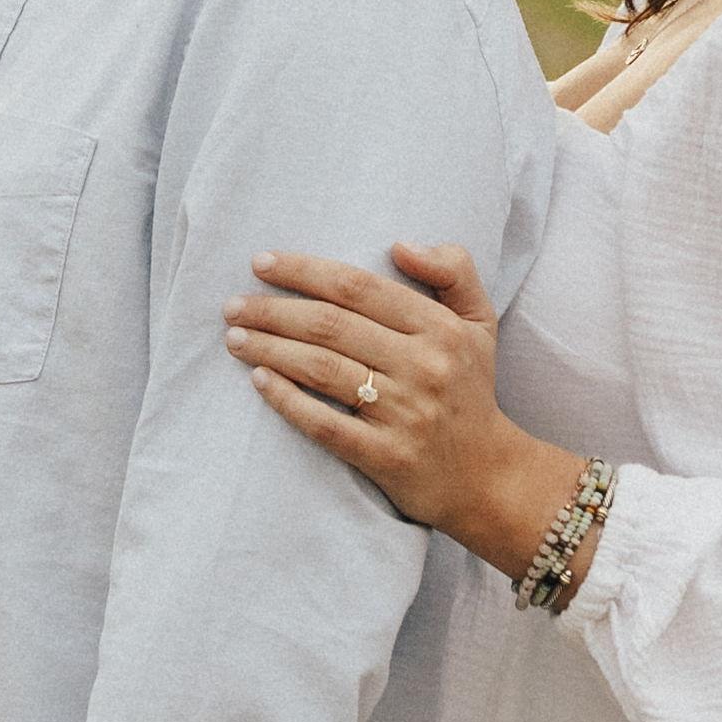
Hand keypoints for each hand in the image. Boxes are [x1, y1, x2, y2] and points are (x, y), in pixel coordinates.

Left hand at [227, 245, 580, 576]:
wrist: (489, 476)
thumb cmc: (470, 389)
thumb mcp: (479, 322)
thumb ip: (453, 270)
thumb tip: (400, 245)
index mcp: (440, 328)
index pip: (359, 287)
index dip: (304, 271)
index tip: (261, 263)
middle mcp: (424, 366)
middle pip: (331, 326)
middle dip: (273, 311)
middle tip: (232, 305)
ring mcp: (405, 414)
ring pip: (322, 369)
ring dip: (269, 349)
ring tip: (233, 338)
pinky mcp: (388, 457)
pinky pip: (325, 425)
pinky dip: (286, 400)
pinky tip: (257, 381)